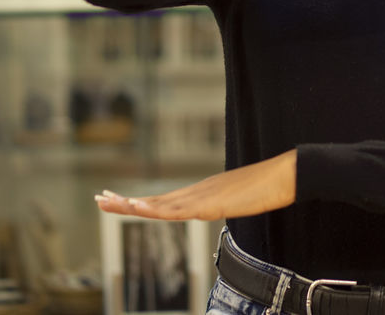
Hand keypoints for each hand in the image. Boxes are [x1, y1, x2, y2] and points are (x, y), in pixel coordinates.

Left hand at [94, 150, 296, 220]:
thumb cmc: (268, 187)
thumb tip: (214, 209)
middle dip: (125, 200)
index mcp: (203, 193)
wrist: (286, 175)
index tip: (117, 199)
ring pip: (162, 204)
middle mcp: (198, 191)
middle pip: (156, 199)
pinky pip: (179, 209)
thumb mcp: (238, 200)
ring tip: (109, 203)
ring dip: (133, 204)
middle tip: (99, 198)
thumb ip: (222, 204)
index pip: (164, 199)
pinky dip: (157, 209)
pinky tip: (140, 208)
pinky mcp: (212, 202)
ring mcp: (204, 196)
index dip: (139, 200)